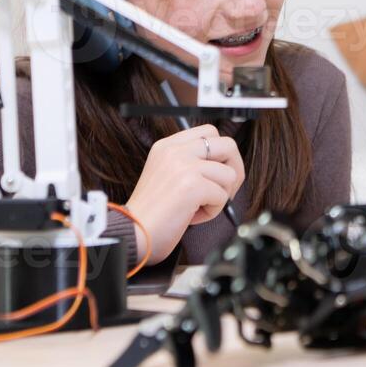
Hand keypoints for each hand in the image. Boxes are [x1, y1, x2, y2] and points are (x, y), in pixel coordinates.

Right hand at [125, 124, 244, 264]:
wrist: (131, 234)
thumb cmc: (150, 213)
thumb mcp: (166, 174)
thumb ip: (190, 162)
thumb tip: (225, 164)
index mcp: (167, 145)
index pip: (209, 132)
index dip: (222, 154)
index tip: (217, 174)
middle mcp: (175, 150)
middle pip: (227, 145)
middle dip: (234, 170)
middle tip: (223, 190)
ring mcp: (184, 166)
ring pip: (230, 174)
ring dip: (220, 196)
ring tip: (197, 208)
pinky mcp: (192, 185)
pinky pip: (223, 196)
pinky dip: (212, 212)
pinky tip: (191, 217)